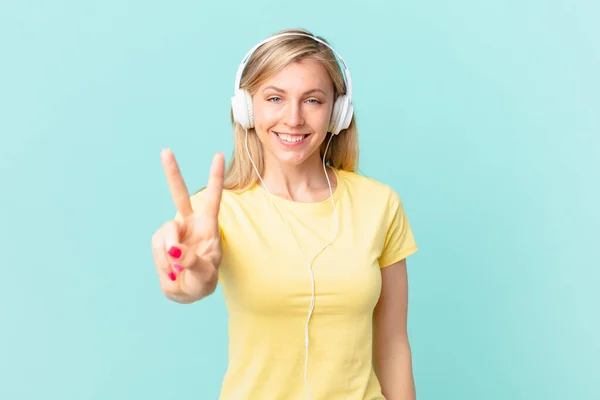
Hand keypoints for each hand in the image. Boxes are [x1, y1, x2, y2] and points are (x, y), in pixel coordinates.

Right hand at [152, 148, 224, 301]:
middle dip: (172, 173)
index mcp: (208, 225)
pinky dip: (163, 263)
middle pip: (179, 195)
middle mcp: (189, 223)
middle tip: (166, 151)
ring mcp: (173, 232)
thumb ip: (194, 263)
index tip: (218, 155)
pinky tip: (171, 271)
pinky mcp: (160, 241)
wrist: (187, 292)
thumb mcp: (205, 275)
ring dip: (170, 255)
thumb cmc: (202, 280)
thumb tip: (175, 251)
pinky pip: (157, 248)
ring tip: (179, 271)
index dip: (215, 177)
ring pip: (165, 233)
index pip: (213, 198)